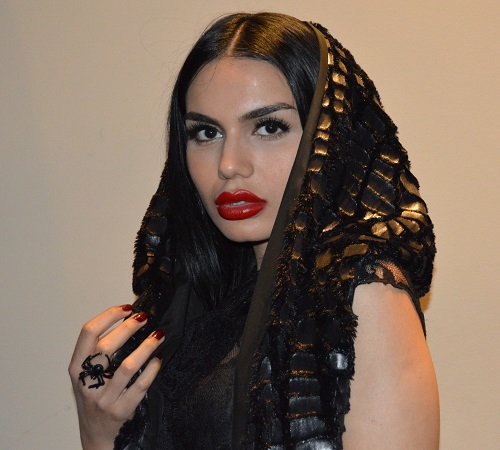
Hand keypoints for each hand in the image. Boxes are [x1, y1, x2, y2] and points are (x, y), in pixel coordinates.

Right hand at [69, 305, 163, 449]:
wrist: (96, 433)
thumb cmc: (94, 395)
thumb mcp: (86, 373)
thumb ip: (99, 350)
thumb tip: (128, 318)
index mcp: (76, 368)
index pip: (88, 333)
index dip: (108, 316)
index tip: (126, 308)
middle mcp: (87, 383)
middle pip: (107, 347)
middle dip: (128, 327)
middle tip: (144, 317)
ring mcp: (104, 398)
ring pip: (127, 366)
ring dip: (146, 347)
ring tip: (158, 335)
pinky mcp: (121, 410)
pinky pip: (141, 385)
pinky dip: (152, 369)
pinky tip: (158, 359)